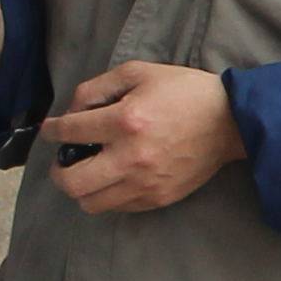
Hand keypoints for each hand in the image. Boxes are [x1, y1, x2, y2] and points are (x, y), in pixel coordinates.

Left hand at [47, 60, 242, 212]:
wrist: (230, 121)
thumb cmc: (184, 91)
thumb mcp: (139, 72)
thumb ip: (98, 87)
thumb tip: (72, 110)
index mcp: (125, 121)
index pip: (70, 132)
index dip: (52, 131)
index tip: (50, 131)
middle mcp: (130, 157)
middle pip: (72, 182)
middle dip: (57, 171)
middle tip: (64, 160)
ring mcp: (145, 183)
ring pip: (91, 203)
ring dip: (82, 188)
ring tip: (89, 173)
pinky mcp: (158, 198)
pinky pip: (118, 208)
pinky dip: (108, 195)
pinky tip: (115, 179)